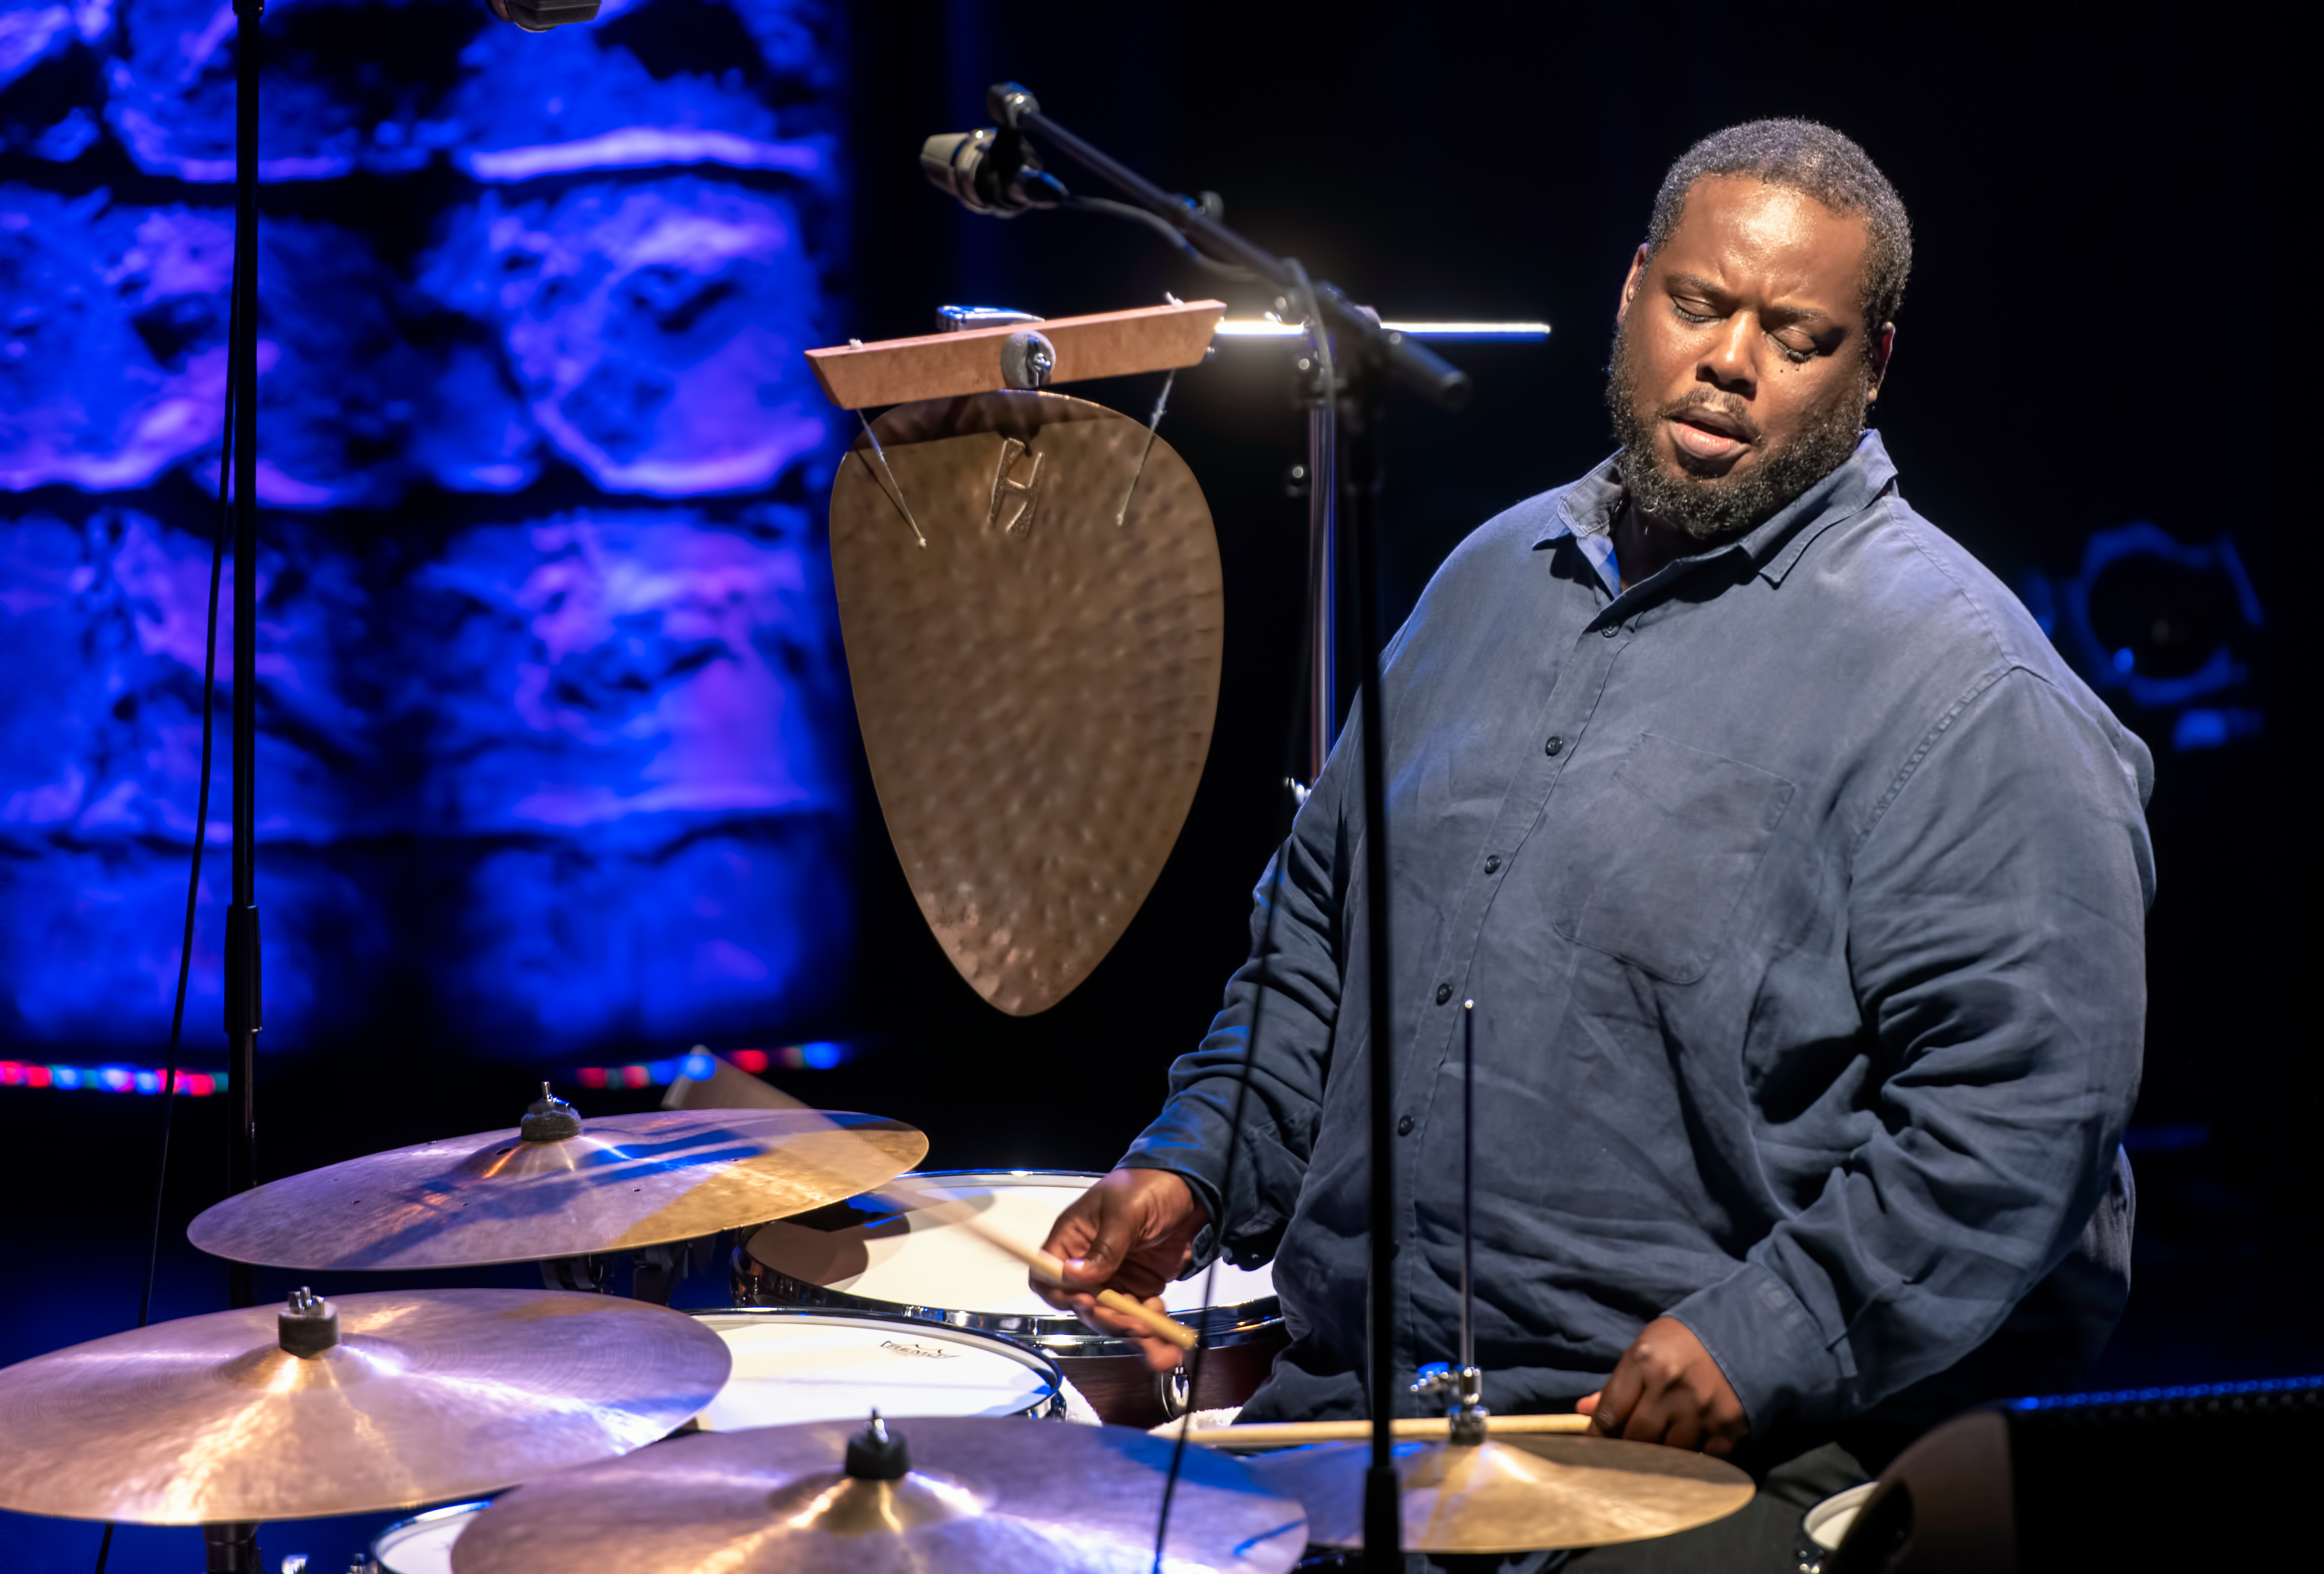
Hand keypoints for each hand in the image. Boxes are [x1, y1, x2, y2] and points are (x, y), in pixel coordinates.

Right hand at [1035, 1168, 1208, 1373]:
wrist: (1193, 1189)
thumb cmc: (1150, 1186)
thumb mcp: (1126, 1210)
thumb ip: (1104, 1246)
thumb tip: (1072, 1274)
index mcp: (1073, 1238)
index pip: (1048, 1276)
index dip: (1061, 1295)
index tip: (1087, 1301)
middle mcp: (1089, 1264)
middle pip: (1085, 1306)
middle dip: (1110, 1320)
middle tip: (1137, 1325)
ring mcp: (1115, 1280)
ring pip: (1115, 1319)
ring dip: (1138, 1338)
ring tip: (1164, 1353)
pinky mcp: (1140, 1289)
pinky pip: (1142, 1318)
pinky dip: (1156, 1332)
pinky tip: (1173, 1341)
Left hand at [1575, 1317, 1748, 1455]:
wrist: (1743, 1334)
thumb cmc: (1683, 1342)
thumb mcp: (1644, 1349)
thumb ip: (1616, 1384)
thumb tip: (1582, 1411)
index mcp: (1644, 1363)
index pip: (1609, 1415)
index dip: (1597, 1438)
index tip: (1593, 1450)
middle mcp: (1671, 1388)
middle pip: (1635, 1440)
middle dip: (1626, 1450)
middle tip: (1624, 1454)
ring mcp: (1701, 1411)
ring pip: (1666, 1456)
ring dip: (1657, 1460)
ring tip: (1654, 1455)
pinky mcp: (1727, 1430)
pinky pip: (1700, 1463)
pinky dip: (1690, 1465)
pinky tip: (1684, 1459)